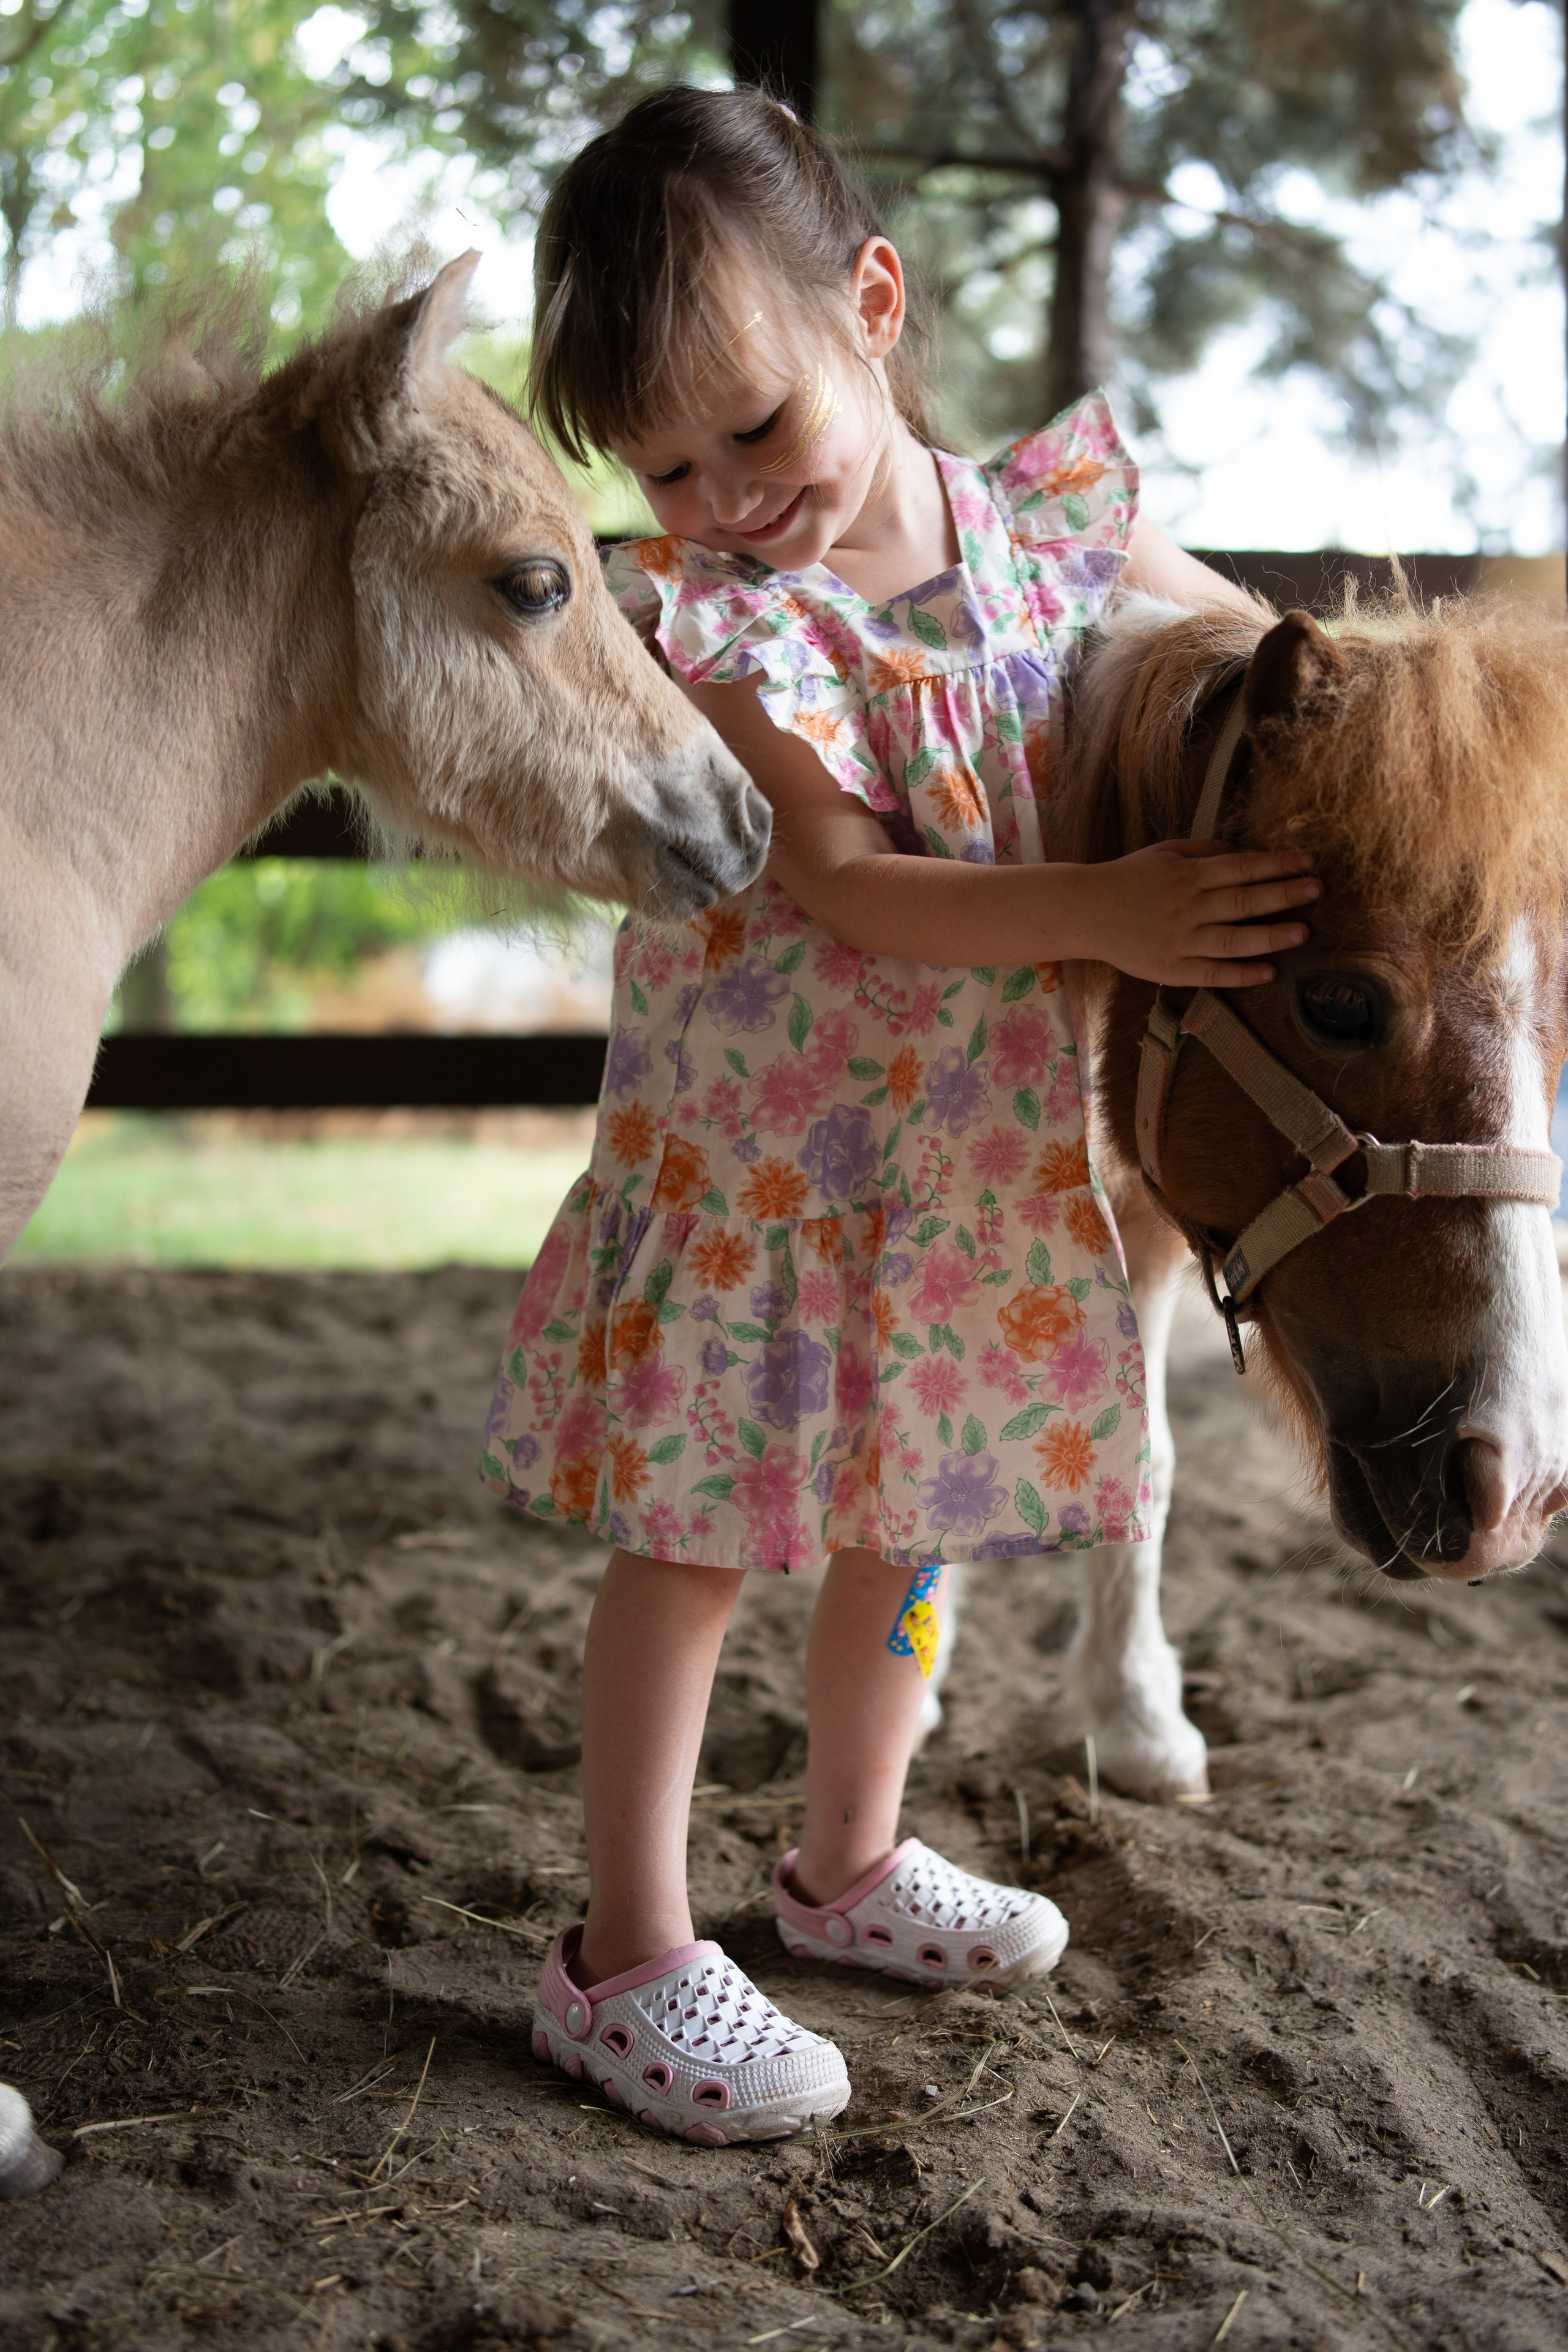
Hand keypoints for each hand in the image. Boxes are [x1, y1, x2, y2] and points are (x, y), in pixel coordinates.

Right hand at [1082, 839, 1319, 986]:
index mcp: (1188, 875)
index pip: (1241, 867)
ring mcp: (1180, 941)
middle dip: (1284, 895)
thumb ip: (1206, 851)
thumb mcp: (1166, 852)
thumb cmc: (1129, 878)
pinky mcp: (1171, 970)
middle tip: (1318, 890)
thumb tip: (1246, 853)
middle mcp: (1188, 907)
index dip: (1277, 864)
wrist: (1085, 911)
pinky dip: (1240, 974)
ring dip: (1270, 936)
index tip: (1308, 861)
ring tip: (1304, 932)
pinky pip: (1211, 973)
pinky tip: (1268, 972)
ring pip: (1232, 940)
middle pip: (1243, 901)